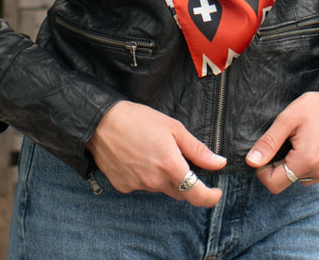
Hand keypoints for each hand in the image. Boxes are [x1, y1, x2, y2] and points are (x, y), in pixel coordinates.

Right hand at [87, 100, 225, 206]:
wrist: (100, 123)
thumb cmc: (138, 119)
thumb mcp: (173, 127)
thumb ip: (197, 149)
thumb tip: (218, 163)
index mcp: (170, 165)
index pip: (196, 194)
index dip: (210, 198)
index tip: (216, 193)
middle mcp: (155, 181)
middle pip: (179, 191)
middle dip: (185, 181)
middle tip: (180, 158)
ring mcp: (138, 186)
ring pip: (160, 187)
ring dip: (163, 176)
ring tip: (152, 150)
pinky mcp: (124, 187)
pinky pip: (142, 185)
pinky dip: (145, 175)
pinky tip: (137, 157)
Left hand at [244, 91, 318, 193]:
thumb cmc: (316, 106)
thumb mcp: (287, 119)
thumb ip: (268, 142)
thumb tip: (251, 162)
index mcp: (306, 161)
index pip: (274, 184)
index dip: (263, 171)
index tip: (265, 153)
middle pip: (288, 180)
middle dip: (280, 165)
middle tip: (285, 141)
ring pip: (301, 178)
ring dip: (296, 165)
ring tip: (301, 141)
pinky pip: (316, 173)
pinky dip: (310, 163)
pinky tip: (313, 144)